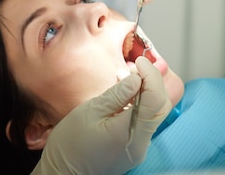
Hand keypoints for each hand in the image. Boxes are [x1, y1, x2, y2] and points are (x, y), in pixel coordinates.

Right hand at [30, 57, 171, 174]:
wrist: (63, 173)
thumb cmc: (70, 144)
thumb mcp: (89, 111)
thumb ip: (116, 95)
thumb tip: (137, 79)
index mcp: (128, 133)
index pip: (154, 99)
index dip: (150, 75)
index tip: (139, 61)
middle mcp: (140, 144)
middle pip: (161, 107)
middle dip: (153, 82)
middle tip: (136, 67)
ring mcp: (139, 148)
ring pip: (156, 115)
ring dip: (148, 93)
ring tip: (130, 78)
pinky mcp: (135, 149)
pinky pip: (146, 123)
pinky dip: (142, 105)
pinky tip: (128, 95)